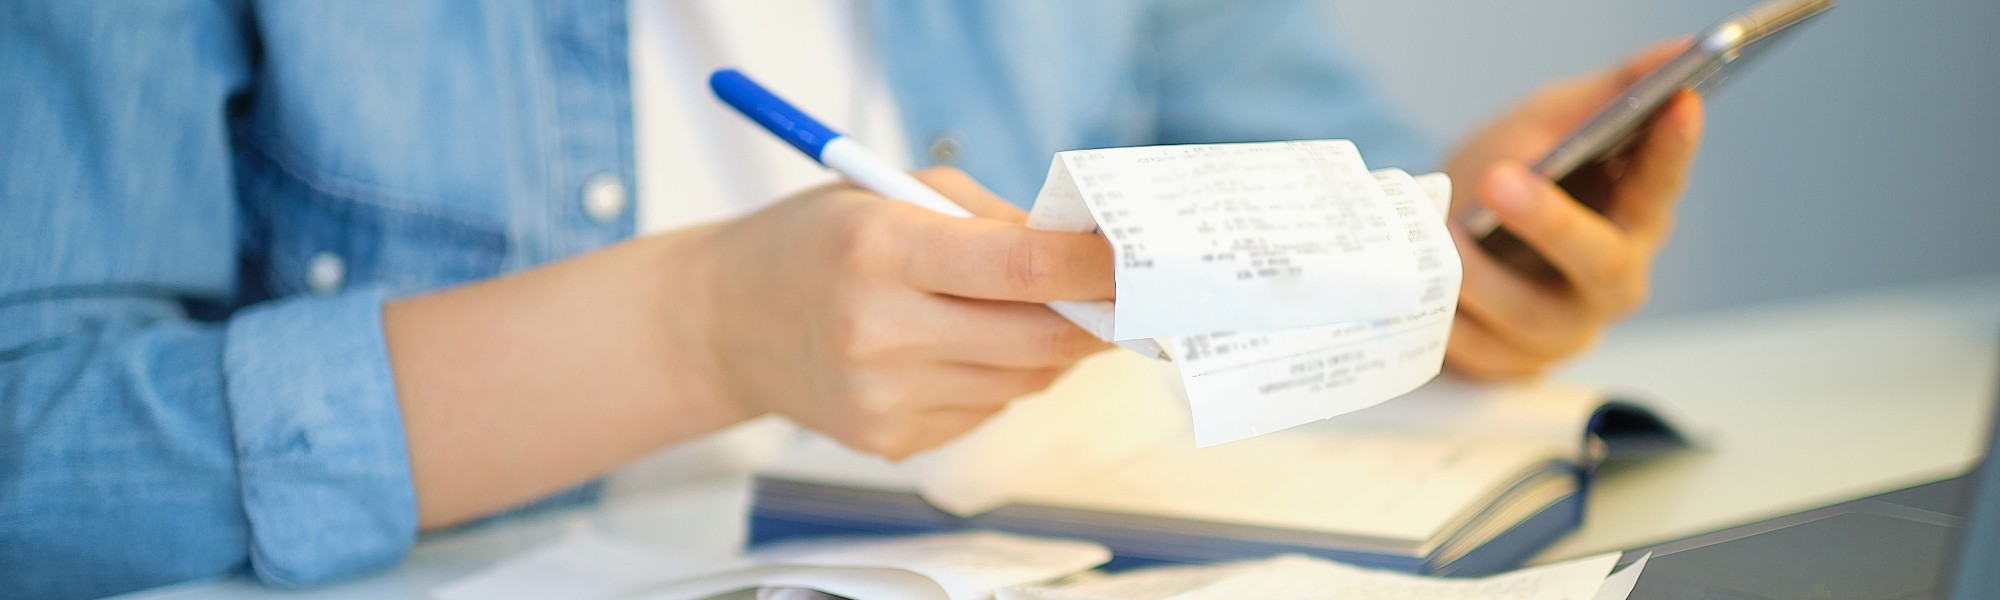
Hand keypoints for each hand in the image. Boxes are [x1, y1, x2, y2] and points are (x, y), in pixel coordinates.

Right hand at [681, 167, 1112, 458]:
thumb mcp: (894, 195)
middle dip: (1094, 318)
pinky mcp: (888, 439)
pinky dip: (995, 379)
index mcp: (882, 250)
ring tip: (1020, 313)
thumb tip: (1090, 259)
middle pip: (1039, 339)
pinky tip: (955, 349)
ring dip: (1047, 350)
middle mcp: (880, 330)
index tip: (1141, 262)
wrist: (727, 320)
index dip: (1096, 267)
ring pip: (1022, 382)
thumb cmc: (822, 242)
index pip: (1022, 267)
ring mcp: (883, 396)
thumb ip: (996, 222)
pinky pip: (986, 411)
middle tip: (1121, 298)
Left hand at [1441, 40, 1705, 377]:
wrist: (1443, 230)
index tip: (1677, 103)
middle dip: (1552, 222)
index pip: (1663, 183)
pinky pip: (1481, 352)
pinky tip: (1426, 289)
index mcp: (1633, 217)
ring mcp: (1564, 328)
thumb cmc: (1509, 171)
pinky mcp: (1512, 363)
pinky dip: (1449, 319)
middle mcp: (1610, 281)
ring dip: (1479, 273)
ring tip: (1440, 234)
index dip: (1673, 149)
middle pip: (1602, 263)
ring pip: (1530, 314)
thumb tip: (1678, 51)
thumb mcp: (1550, 120)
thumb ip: (1610, 91)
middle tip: (1498, 179)